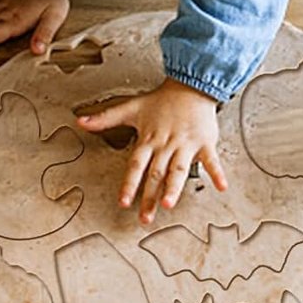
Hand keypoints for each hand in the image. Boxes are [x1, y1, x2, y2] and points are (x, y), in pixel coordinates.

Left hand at [77, 79, 227, 224]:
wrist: (190, 85)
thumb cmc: (162, 100)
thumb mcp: (131, 107)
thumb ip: (106, 118)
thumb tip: (80, 121)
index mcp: (149, 139)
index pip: (136, 165)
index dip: (129, 183)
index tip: (124, 202)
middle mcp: (166, 145)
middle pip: (156, 173)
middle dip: (149, 196)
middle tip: (145, 217)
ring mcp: (186, 145)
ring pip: (178, 170)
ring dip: (174, 187)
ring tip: (169, 204)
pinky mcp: (204, 143)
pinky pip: (211, 160)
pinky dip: (217, 173)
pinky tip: (221, 188)